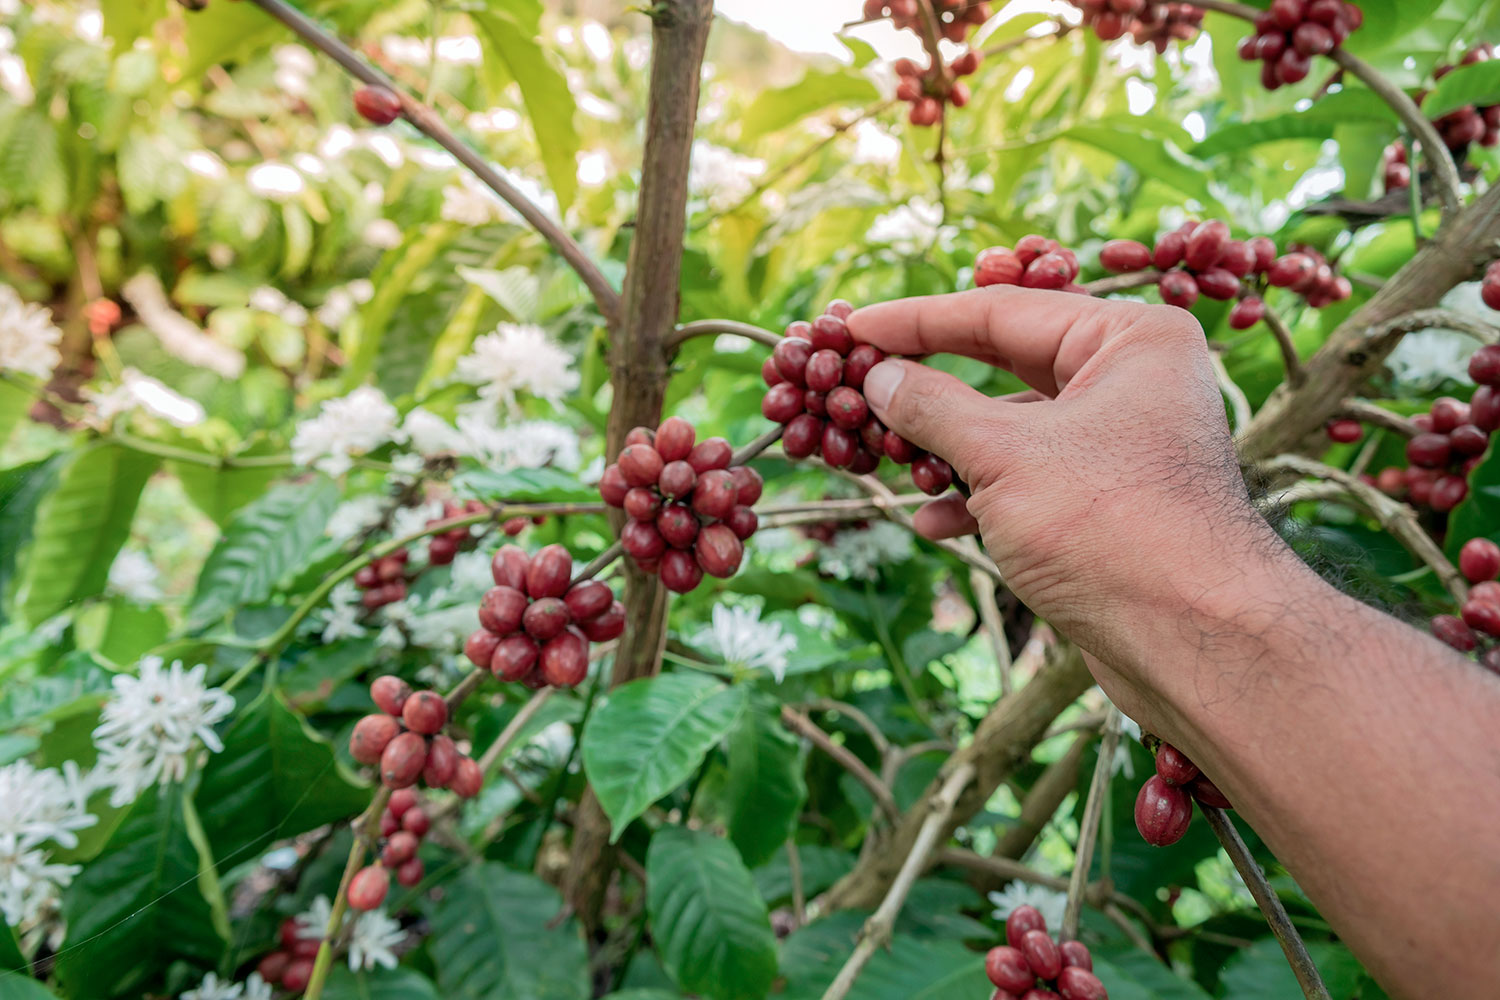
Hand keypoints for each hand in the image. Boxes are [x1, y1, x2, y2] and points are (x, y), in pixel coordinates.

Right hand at [849, 287, 1288, 728]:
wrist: (1197, 642)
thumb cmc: (1110, 528)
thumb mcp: (1004, 456)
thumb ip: (933, 407)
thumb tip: (879, 379)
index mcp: (1127, 339)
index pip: (999, 312)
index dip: (916, 321)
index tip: (850, 328)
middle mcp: (1131, 381)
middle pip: (1003, 367)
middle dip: (929, 391)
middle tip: (857, 390)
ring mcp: (1122, 445)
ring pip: (1012, 430)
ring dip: (947, 450)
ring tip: (893, 467)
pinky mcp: (1109, 504)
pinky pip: (1029, 480)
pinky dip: (979, 497)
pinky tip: (935, 524)